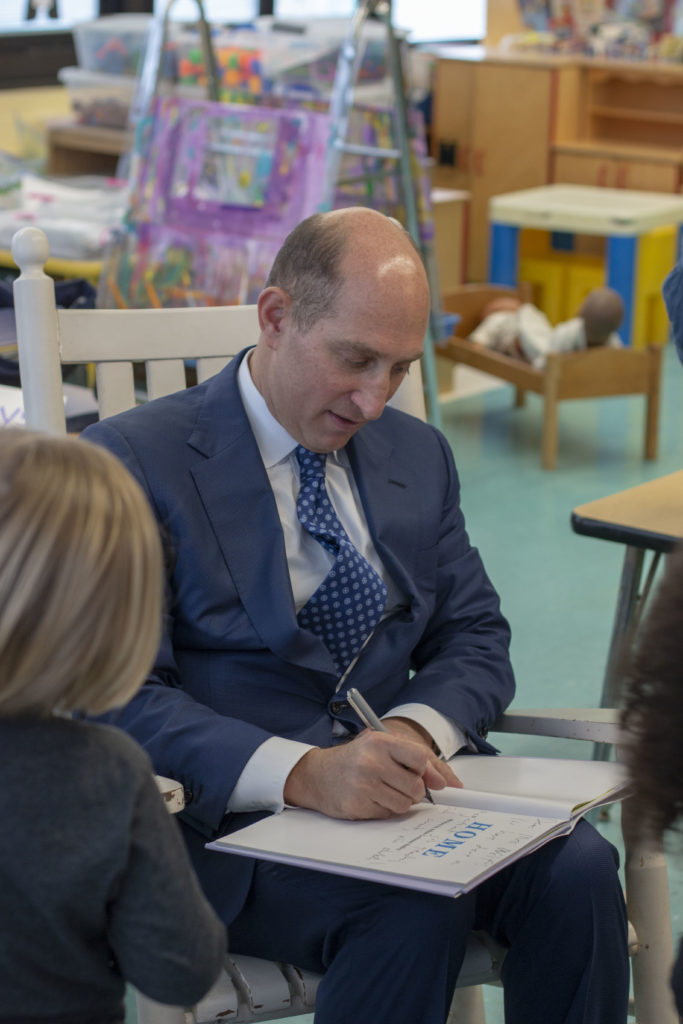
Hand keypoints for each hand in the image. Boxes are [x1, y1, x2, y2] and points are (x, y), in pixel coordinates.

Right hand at [283, 727, 460, 820]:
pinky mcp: (356, 806)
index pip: (419, 758)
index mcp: (380, 742)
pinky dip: (384, 809)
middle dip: (414, 790)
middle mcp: (370, 762)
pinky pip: (388, 815)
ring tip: (383, 790)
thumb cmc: (356, 759)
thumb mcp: (383, 747)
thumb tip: (451, 783)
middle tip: (399, 784)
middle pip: (416, 786)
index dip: (427, 771)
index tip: (429, 778)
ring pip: (405, 804)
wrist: (317, 775)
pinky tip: (370, 799)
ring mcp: (362, 785)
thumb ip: (419, 760)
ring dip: (400, 801)